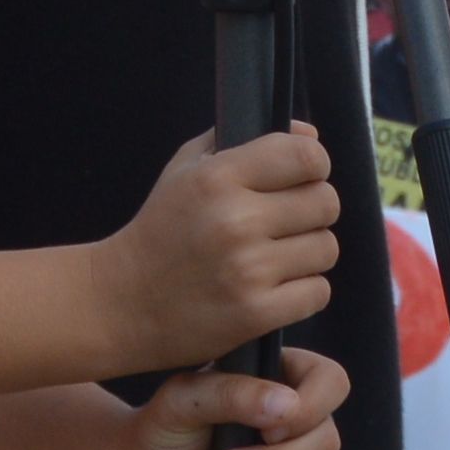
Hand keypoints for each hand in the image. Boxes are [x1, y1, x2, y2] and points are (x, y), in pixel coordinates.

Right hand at [102, 122, 342, 365]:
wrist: (123, 302)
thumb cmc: (161, 229)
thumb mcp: (187, 169)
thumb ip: (244, 140)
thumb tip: (310, 135)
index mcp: (218, 177)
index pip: (306, 156)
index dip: (314, 165)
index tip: (301, 177)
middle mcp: (236, 220)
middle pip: (325, 203)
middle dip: (313, 210)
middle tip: (287, 222)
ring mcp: (248, 269)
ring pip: (326, 248)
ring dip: (309, 252)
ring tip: (277, 256)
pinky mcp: (256, 313)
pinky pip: (317, 292)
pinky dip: (303, 290)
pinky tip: (275, 287)